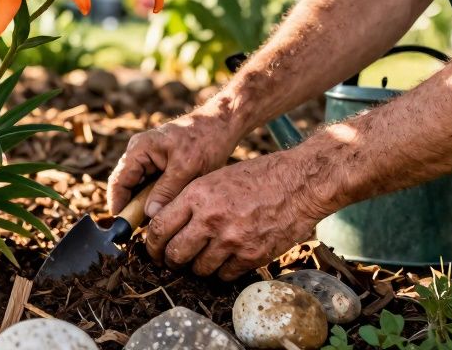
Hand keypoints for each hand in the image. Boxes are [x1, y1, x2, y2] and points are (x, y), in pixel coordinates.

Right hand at [107, 100, 243, 217]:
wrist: (221, 124)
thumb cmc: (205, 141)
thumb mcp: (186, 168)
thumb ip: (166, 191)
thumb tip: (149, 215)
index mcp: (139, 149)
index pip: (119, 182)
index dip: (118, 205)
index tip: (123, 228)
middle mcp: (138, 153)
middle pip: (126, 186)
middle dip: (131, 208)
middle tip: (140, 232)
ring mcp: (147, 158)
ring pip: (138, 188)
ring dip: (143, 205)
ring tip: (153, 226)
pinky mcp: (158, 164)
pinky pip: (149, 185)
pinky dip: (154, 199)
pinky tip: (163, 213)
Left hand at [143, 152, 327, 279]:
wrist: (299, 183)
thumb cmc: (256, 177)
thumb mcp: (214, 178)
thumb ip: (190, 201)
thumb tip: (166, 223)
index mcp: (197, 196)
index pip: (160, 228)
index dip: (151, 244)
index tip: (153, 250)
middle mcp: (211, 219)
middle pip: (176, 253)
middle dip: (170, 261)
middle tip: (172, 262)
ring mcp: (232, 240)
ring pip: (199, 269)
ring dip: (197, 268)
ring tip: (201, 260)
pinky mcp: (252, 255)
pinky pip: (225, 275)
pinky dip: (221, 272)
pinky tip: (224, 261)